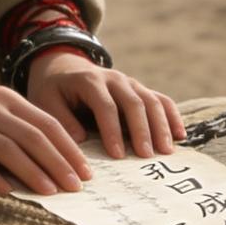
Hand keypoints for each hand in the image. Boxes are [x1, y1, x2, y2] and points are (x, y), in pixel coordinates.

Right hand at [0, 72, 90, 196]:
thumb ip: (17, 123)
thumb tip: (51, 154)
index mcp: (6, 99)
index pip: (46, 123)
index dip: (68, 148)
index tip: (85, 170)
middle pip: (33, 137)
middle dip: (58, 163)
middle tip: (77, 185)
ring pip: (8, 149)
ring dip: (33, 172)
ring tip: (52, 191)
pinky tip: (9, 192)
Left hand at [27, 50, 185, 159]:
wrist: (63, 67)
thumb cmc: (53, 90)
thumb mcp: (46, 101)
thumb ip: (61, 119)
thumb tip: (81, 141)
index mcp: (89, 80)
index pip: (105, 105)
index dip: (111, 130)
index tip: (116, 155)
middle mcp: (114, 78)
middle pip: (134, 102)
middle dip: (142, 130)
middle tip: (146, 157)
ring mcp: (130, 82)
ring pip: (151, 100)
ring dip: (161, 126)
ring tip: (166, 151)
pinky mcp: (139, 90)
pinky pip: (161, 100)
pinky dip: (172, 116)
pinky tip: (180, 135)